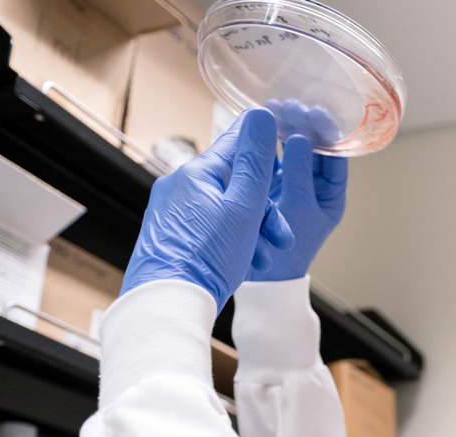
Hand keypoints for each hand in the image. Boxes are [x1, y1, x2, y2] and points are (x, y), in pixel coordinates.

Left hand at [121, 108, 293, 309]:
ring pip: (226, 210)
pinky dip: (232, 242)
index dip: (267, 148)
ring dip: (253, 231)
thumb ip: (256, 161)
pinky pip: (211, 228)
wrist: (169, 303)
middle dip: (266, 210)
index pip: (237, 141)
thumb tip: (263, 115)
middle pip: (236, 184)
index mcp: (196, 173)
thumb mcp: (244, 207)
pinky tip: (244, 262)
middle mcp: (179, 187)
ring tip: (264, 256)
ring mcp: (173, 212)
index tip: (286, 148)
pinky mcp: (172, 235)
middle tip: (281, 236)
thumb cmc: (204, 259)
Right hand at [248, 99, 347, 281]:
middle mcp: (315, 188)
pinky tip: (259, 126)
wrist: (263, 279)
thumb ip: (299, 172)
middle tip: (289, 104)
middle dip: (303, 124)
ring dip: (284, 128)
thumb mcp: (297, 208)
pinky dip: (266, 143)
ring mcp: (293, 185)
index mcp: (331, 195)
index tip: (314, 110)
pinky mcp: (271, 186)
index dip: (327, 131)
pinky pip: (272, 159)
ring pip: (291, 149)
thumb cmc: (287, 251)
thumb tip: (299, 139)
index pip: (335, 155)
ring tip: (272, 108)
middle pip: (314, 147)